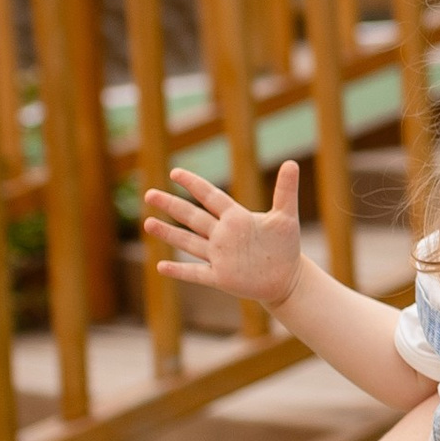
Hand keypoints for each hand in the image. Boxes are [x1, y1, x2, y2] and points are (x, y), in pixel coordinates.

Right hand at [145, 159, 303, 307]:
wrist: (287, 277)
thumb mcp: (286, 217)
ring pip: (189, 242)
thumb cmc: (285, 246)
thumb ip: (285, 190)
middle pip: (193, 217)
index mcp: (236, 218)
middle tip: (149, 194)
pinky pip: (196, 273)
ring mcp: (219, 256)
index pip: (211, 197)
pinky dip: (180, 270)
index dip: (194, 185)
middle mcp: (222, 235)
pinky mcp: (220, 278)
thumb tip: (291, 162)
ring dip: (169, 233)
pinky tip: (161, 267)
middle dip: (172, 205)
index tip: (175, 172)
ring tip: (148, 223)